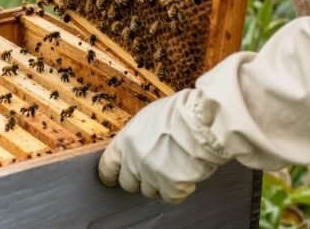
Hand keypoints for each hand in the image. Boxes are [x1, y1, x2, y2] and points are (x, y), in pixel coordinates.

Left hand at [98, 91, 226, 202]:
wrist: (202, 122)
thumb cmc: (180, 113)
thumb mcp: (149, 117)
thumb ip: (138, 136)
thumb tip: (138, 145)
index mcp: (126, 141)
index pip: (107, 166)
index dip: (110, 175)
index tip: (112, 179)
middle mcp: (134, 160)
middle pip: (128, 183)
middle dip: (140, 179)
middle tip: (154, 170)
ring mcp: (152, 175)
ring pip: (150, 191)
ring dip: (161, 184)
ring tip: (175, 167)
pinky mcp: (171, 187)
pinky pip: (171, 197)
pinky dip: (179, 190)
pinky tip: (187, 175)